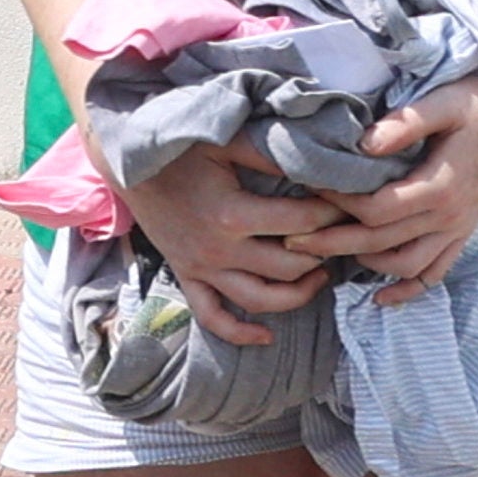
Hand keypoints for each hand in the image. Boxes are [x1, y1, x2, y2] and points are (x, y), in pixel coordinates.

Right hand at [117, 143, 335, 350]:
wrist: (127, 161)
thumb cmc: (181, 147)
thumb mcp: (228, 141)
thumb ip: (272, 154)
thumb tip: (319, 164)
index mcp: (233, 214)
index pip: (301, 223)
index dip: (332, 215)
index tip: (350, 205)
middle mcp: (219, 249)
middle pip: (288, 268)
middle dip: (322, 255)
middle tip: (340, 239)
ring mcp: (201, 267)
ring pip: (259, 300)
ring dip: (296, 295)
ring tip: (318, 277)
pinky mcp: (187, 276)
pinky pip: (213, 317)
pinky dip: (240, 332)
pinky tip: (266, 336)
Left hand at [296, 76, 477, 297]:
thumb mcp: (442, 102)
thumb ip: (404, 124)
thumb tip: (362, 146)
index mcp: (440, 186)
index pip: (377, 210)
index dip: (339, 205)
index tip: (311, 189)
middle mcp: (449, 216)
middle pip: (380, 242)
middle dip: (332, 243)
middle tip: (292, 240)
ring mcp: (458, 229)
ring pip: (405, 265)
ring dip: (364, 265)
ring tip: (327, 253)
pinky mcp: (463, 232)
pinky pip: (435, 272)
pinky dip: (408, 289)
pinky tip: (381, 298)